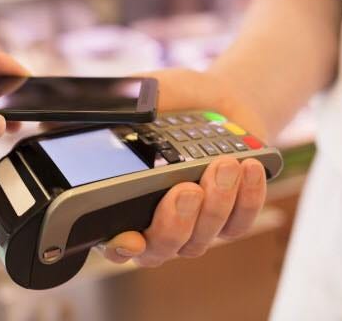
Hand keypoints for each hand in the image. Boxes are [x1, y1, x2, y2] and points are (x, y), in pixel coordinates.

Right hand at [99, 68, 267, 265]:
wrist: (218, 98)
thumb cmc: (174, 101)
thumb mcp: (146, 93)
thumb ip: (120, 105)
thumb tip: (94, 111)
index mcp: (124, 200)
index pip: (115, 240)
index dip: (120, 247)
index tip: (131, 238)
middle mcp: (157, 221)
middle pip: (161, 248)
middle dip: (174, 222)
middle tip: (186, 189)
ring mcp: (195, 225)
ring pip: (203, 237)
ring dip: (216, 202)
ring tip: (223, 163)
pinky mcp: (231, 219)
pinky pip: (239, 222)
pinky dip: (247, 197)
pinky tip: (247, 168)